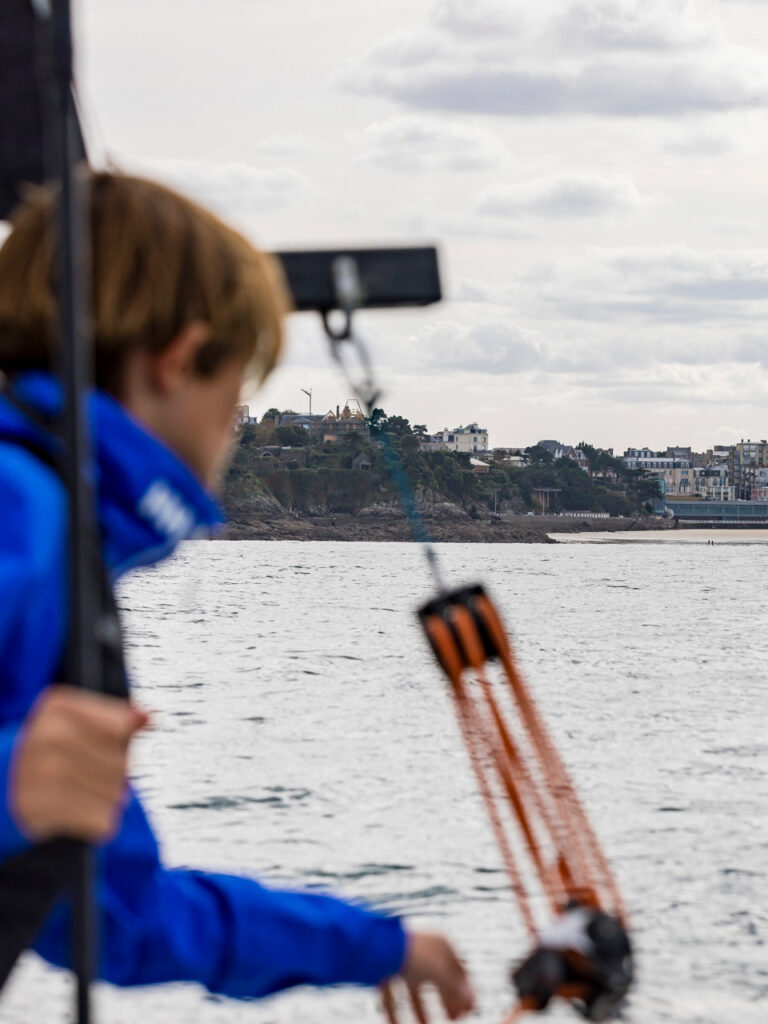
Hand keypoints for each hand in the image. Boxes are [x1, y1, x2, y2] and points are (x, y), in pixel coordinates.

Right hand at [12, 685, 148, 842]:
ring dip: (110, 799)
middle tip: (99, 775)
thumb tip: (149, 716)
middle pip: (121, 763)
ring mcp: (40, 772)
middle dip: (118, 774)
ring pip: (114, 794)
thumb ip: (118, 717)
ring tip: (90, 793)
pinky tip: (84, 812)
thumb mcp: (80, 721)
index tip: (113, 743)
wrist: (3, 782)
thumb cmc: (53, 749)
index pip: (121, 727)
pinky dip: (100, 821)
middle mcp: (45, 735)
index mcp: (58, 706)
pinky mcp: (40, 809)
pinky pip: (100, 821)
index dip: (123, 741)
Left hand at [380, 932, 474, 1023]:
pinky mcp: (384, 970)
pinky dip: (395, 1013)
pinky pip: (392, 996)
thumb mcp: (441, 974)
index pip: (459, 971)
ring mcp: (403, 961)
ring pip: (415, 990)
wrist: (380, 947)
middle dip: (447, 1001)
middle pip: (438, 980)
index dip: (466, 991)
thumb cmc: (414, 955)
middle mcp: (422, 952)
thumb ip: (455, 989)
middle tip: (452, 1019)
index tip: (469, 1010)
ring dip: (421, 1009)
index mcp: (440, 946)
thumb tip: (469, 1001)